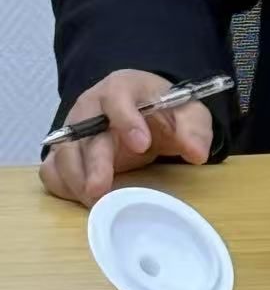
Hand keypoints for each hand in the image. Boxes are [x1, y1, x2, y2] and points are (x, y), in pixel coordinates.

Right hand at [39, 69, 212, 208]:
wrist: (143, 115)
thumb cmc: (162, 112)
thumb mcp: (187, 114)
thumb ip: (194, 130)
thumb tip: (198, 153)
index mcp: (122, 88)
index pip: (117, 97)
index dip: (127, 120)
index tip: (142, 144)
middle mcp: (91, 106)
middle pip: (84, 131)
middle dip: (93, 162)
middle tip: (100, 189)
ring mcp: (73, 130)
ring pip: (63, 153)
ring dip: (75, 179)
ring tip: (93, 201)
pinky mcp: (64, 153)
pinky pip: (52, 169)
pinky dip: (62, 185)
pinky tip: (79, 198)